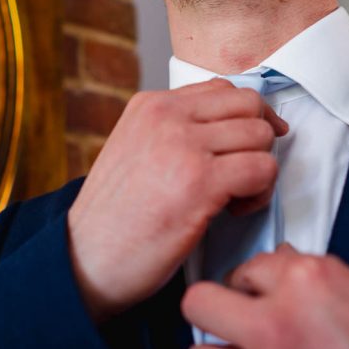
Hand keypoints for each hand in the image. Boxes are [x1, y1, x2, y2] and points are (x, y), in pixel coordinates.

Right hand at [67, 79, 287, 321]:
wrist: (86, 260)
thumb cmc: (113, 217)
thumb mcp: (135, 150)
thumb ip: (176, 131)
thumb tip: (229, 126)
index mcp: (150, 105)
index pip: (222, 89)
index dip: (246, 118)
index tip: (247, 144)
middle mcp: (167, 117)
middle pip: (249, 105)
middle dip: (257, 140)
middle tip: (242, 172)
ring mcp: (183, 146)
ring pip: (261, 136)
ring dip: (260, 169)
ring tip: (235, 196)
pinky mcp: (200, 182)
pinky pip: (262, 170)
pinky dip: (260, 194)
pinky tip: (233, 211)